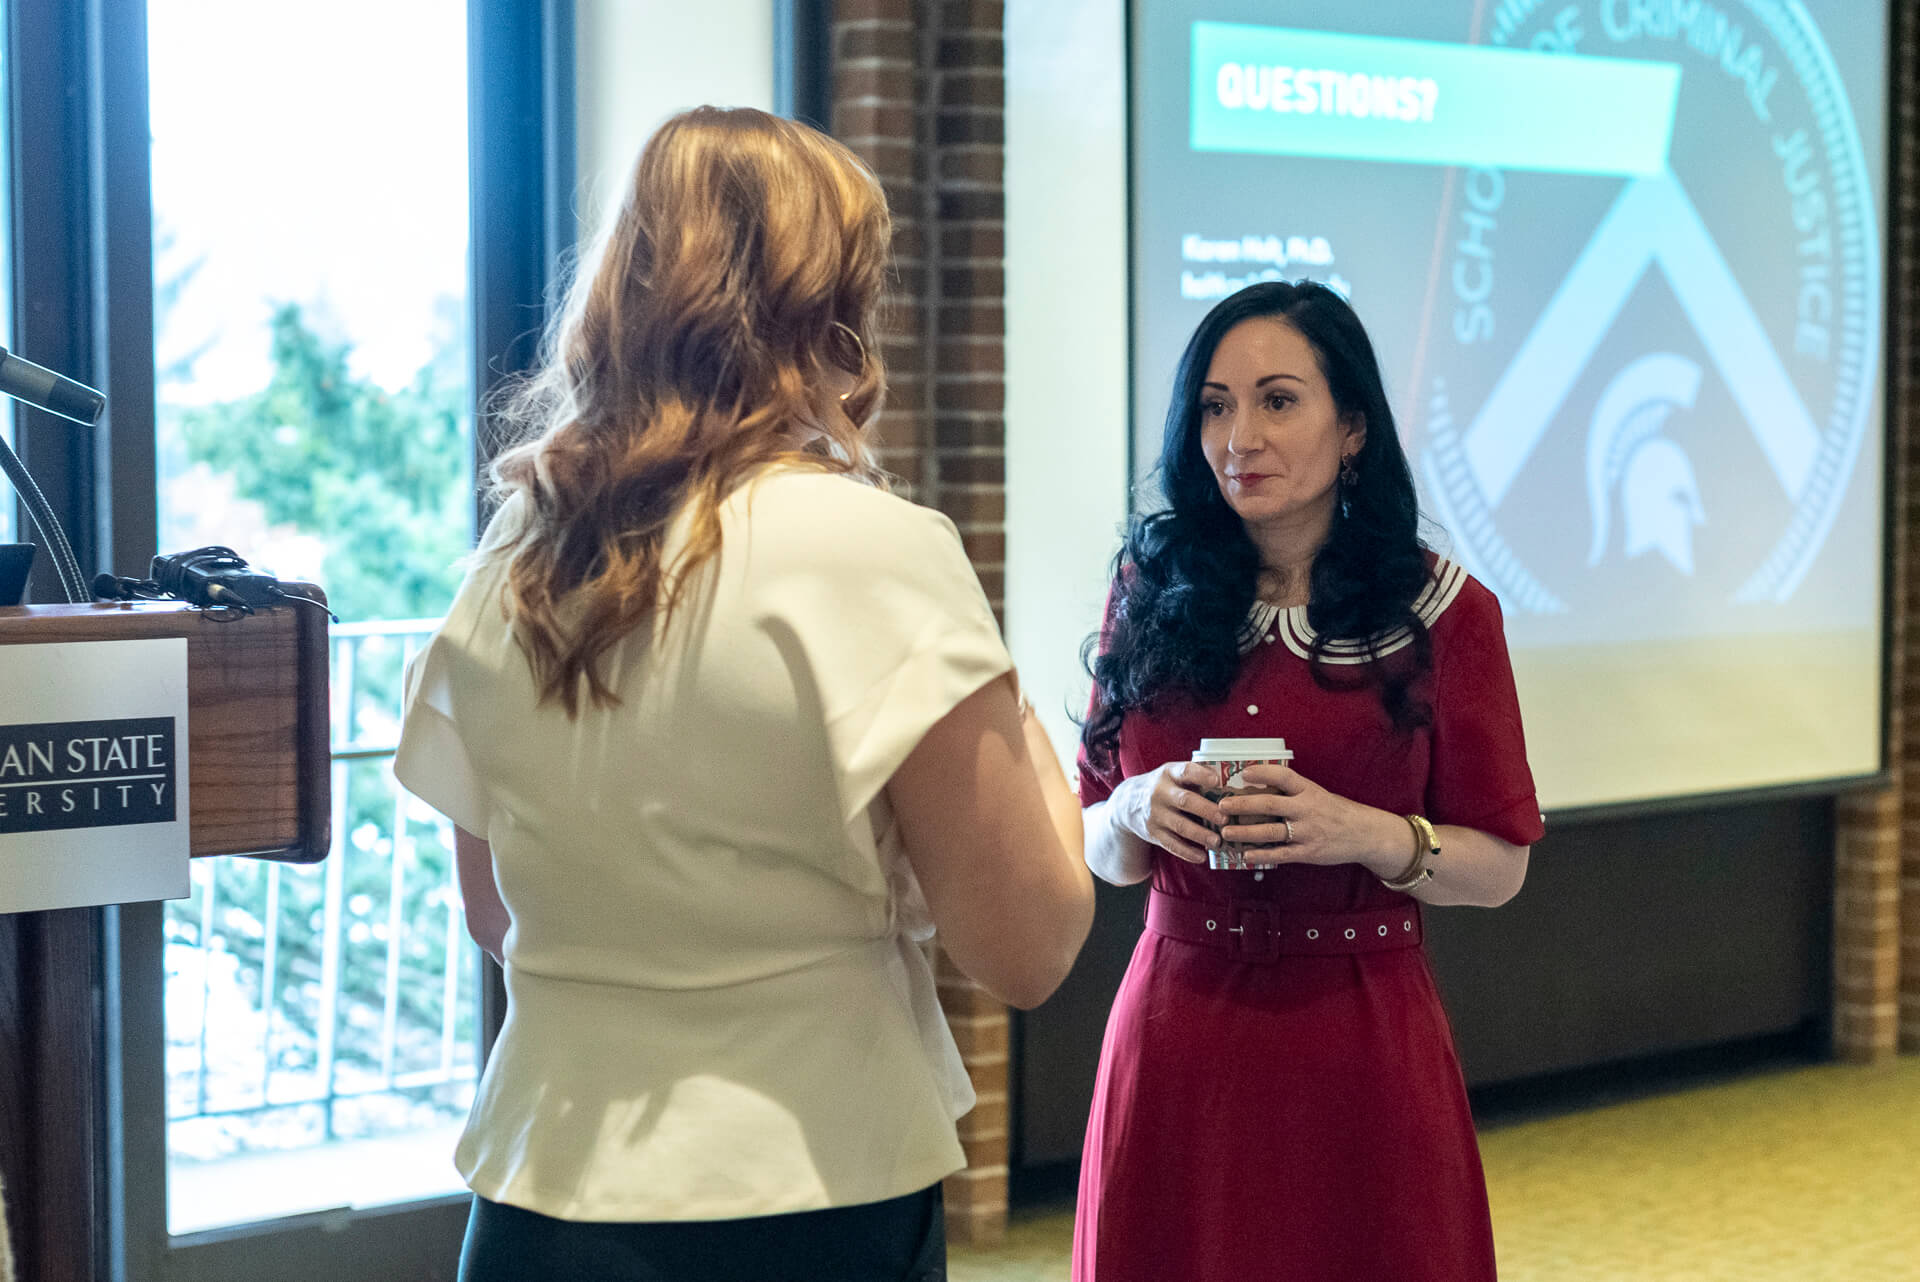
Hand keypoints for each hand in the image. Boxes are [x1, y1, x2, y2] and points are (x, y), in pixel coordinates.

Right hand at [1111, 761, 1229, 865]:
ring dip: (1201, 834)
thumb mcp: (1172, 774)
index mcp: (1168, 774)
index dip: (1201, 775)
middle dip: (1207, 810)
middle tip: (1225, 819)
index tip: (1217, 781)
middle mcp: (1159, 793)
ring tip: (1218, 842)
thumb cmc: (1163, 787)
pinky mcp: (1153, 833)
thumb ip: (1195, 777)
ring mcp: (1155, 814)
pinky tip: (1202, 856)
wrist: (1127, 804)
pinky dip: (1187, 852)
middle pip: (1185, 801)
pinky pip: (1171, 844)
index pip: (1185, 771)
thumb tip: (1230, 782)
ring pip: (1180, 826)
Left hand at [1215, 764, 1408, 871]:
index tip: (1243, 773)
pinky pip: (1281, 854)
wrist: (1364, 834)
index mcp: (1309, 790)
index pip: (1284, 777)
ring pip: (1271, 832)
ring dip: (1245, 832)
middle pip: (1270, 805)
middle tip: (1222, 806)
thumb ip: (1291, 792)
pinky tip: (1246, 855)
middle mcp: (1307, 809)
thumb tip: (1255, 786)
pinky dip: (1262, 855)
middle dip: (1243, 805)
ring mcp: (1308, 832)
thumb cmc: (1335, 811)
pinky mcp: (1309, 852)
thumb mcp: (1316, 794)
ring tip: (1226, 832)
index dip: (1263, 773)